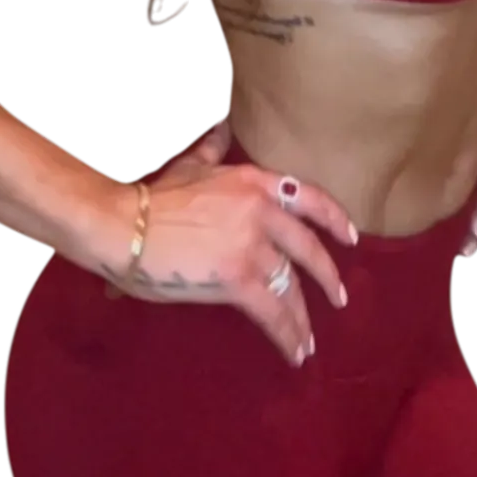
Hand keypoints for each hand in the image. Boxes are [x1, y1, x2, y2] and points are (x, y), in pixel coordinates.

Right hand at [104, 117, 355, 369]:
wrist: (124, 225)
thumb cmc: (152, 198)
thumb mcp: (190, 166)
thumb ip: (212, 149)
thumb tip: (222, 126)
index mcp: (253, 182)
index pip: (308, 198)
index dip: (335, 219)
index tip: (351, 238)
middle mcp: (261, 210)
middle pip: (307, 248)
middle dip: (328, 277)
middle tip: (340, 299)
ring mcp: (252, 244)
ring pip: (291, 286)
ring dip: (303, 318)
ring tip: (308, 341)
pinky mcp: (238, 278)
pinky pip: (273, 311)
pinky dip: (287, 334)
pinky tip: (294, 351)